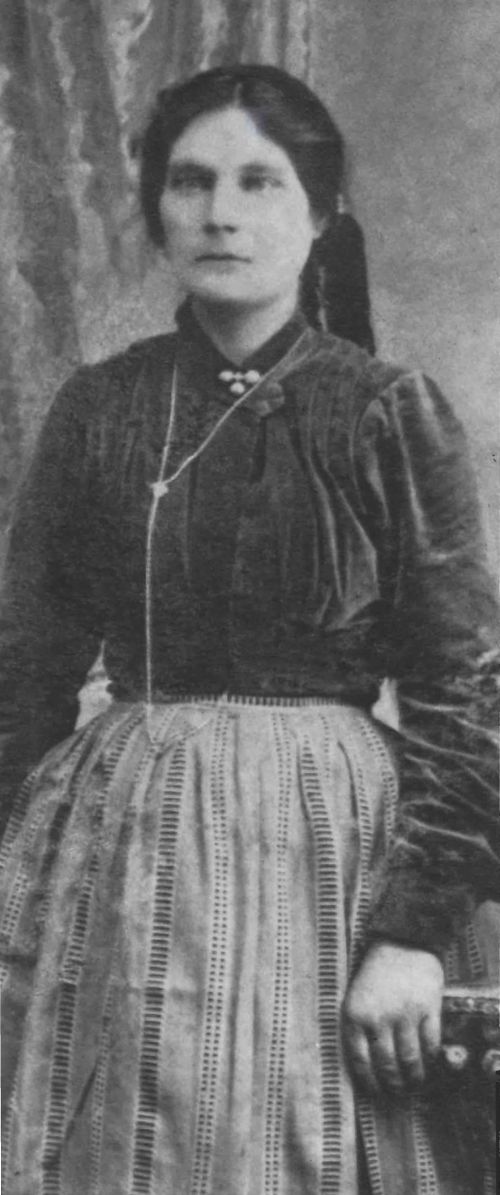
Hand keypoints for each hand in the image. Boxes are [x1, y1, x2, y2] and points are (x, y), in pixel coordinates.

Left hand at [343, 941, 443, 1095]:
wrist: (401, 941)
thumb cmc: (373, 972)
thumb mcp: (353, 996)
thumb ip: (356, 1026)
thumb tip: (362, 1065)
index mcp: (354, 1015)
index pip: (359, 1061)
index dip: (369, 1082)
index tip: (375, 1092)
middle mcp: (378, 1017)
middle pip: (387, 1065)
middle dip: (393, 1084)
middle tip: (397, 1092)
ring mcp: (404, 1013)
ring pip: (410, 1059)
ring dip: (414, 1077)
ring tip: (415, 1083)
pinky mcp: (427, 1008)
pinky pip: (430, 1044)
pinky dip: (430, 1059)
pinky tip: (429, 1063)